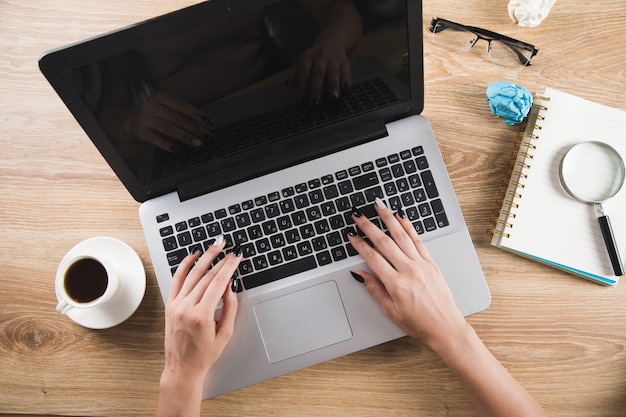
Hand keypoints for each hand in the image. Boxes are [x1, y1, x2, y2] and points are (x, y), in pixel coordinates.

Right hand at [126, 91, 211, 151]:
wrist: (130, 122)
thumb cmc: (155, 115)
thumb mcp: (166, 109)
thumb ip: (181, 113)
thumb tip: (202, 124)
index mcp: (160, 97)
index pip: (181, 104)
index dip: (195, 113)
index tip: (208, 121)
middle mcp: (152, 105)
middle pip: (176, 117)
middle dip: (194, 128)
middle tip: (206, 136)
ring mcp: (145, 118)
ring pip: (168, 128)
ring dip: (184, 136)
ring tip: (197, 143)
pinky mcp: (141, 131)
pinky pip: (156, 139)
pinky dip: (167, 145)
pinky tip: (177, 149)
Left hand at [162, 238, 240, 382]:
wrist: (182, 368)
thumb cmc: (204, 354)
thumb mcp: (225, 333)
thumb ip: (230, 307)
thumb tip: (231, 286)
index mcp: (201, 316)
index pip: (218, 283)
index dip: (229, 267)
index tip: (236, 257)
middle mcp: (186, 308)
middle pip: (206, 276)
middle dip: (220, 260)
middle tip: (229, 249)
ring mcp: (176, 305)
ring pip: (192, 274)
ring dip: (204, 257)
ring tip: (215, 247)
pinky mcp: (170, 305)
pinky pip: (176, 279)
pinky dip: (184, 265)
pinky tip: (193, 256)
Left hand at [291, 39, 350, 105]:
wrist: (331, 41)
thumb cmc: (315, 57)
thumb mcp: (304, 62)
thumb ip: (297, 74)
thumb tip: (288, 84)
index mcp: (308, 56)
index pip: (304, 73)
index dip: (303, 87)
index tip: (302, 100)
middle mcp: (320, 56)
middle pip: (318, 74)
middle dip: (316, 89)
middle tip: (315, 103)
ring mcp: (333, 58)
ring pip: (333, 73)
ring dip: (333, 85)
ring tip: (334, 97)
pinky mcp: (344, 61)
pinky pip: (345, 70)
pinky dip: (346, 79)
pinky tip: (345, 88)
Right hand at [347, 199, 466, 348]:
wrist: (445, 328)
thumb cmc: (419, 323)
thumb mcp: (390, 310)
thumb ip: (374, 289)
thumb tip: (360, 274)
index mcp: (396, 284)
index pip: (372, 258)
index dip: (359, 244)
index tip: (351, 235)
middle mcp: (409, 270)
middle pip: (384, 242)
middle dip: (368, 226)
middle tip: (358, 216)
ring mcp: (422, 264)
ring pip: (401, 235)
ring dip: (388, 219)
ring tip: (379, 207)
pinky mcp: (432, 263)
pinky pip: (418, 240)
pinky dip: (408, 227)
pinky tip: (401, 217)